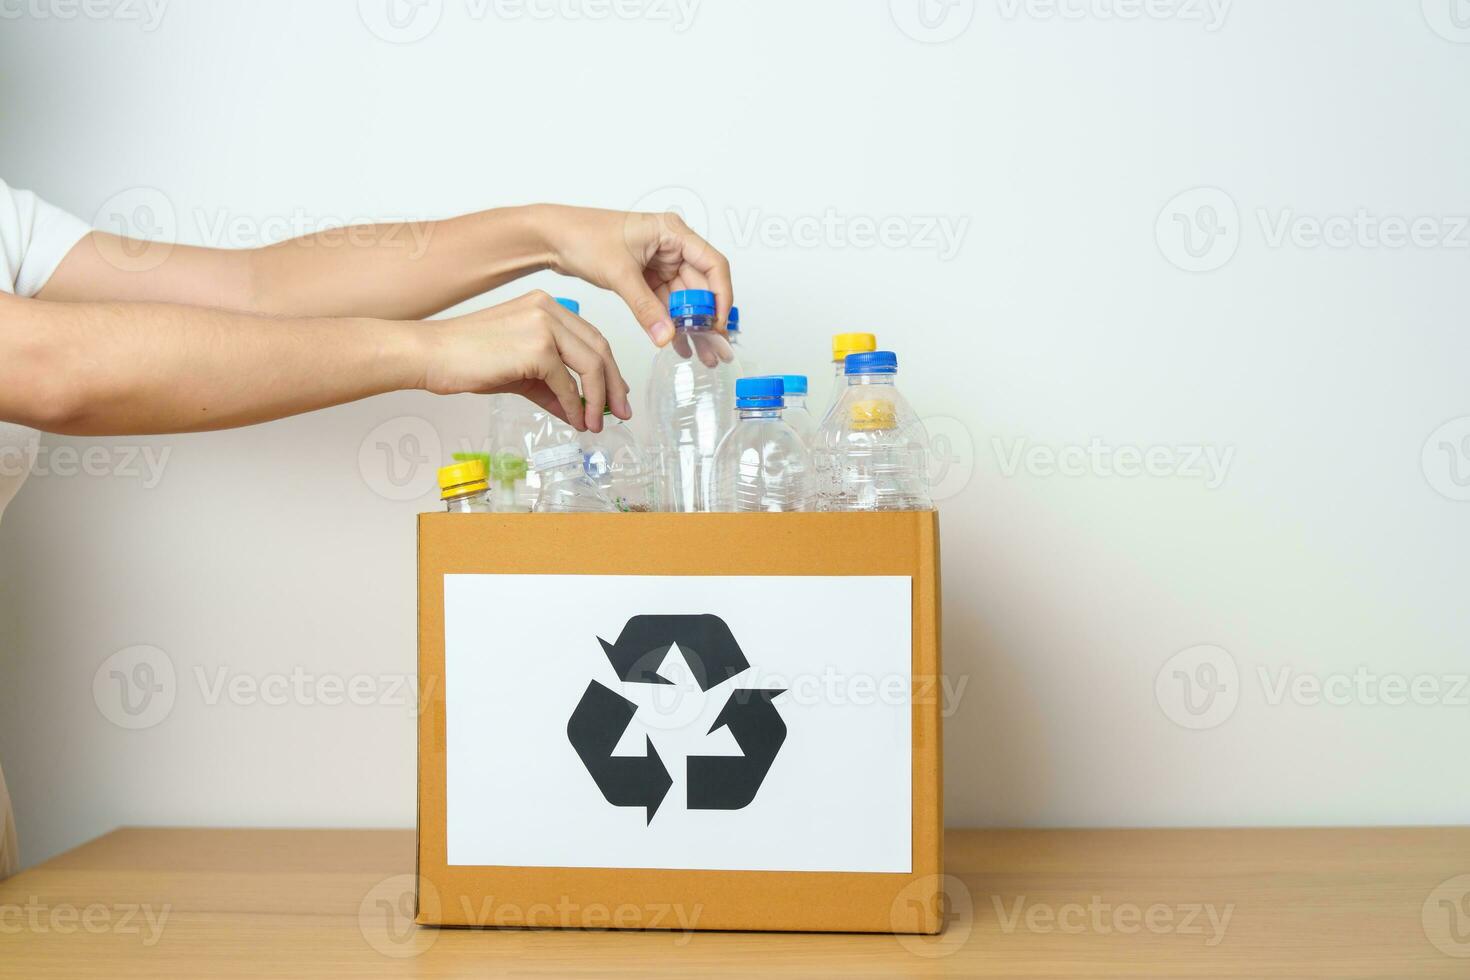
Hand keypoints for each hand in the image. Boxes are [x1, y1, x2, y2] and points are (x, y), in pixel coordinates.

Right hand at [418, 290, 629, 431]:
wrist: (431, 355)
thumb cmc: (467, 359)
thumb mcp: (520, 372)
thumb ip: (552, 387)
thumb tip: (578, 411)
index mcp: (546, 306)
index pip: (592, 337)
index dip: (608, 369)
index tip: (615, 394)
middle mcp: (548, 309)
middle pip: (599, 348)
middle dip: (613, 385)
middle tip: (620, 412)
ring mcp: (543, 326)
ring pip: (590, 364)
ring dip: (598, 398)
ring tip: (596, 423)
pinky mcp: (535, 348)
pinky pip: (566, 382)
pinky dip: (575, 405)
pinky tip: (574, 421)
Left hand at [535, 205, 734, 346]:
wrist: (552, 238)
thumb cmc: (583, 236)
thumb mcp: (619, 274)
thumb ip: (646, 308)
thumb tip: (667, 336)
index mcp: (672, 232)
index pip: (713, 264)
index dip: (721, 296)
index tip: (719, 323)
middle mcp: (670, 245)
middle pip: (700, 285)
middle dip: (706, 318)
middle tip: (713, 348)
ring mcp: (659, 261)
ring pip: (684, 298)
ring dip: (690, 325)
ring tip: (700, 353)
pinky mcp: (646, 276)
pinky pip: (666, 303)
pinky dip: (670, 323)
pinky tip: (676, 344)